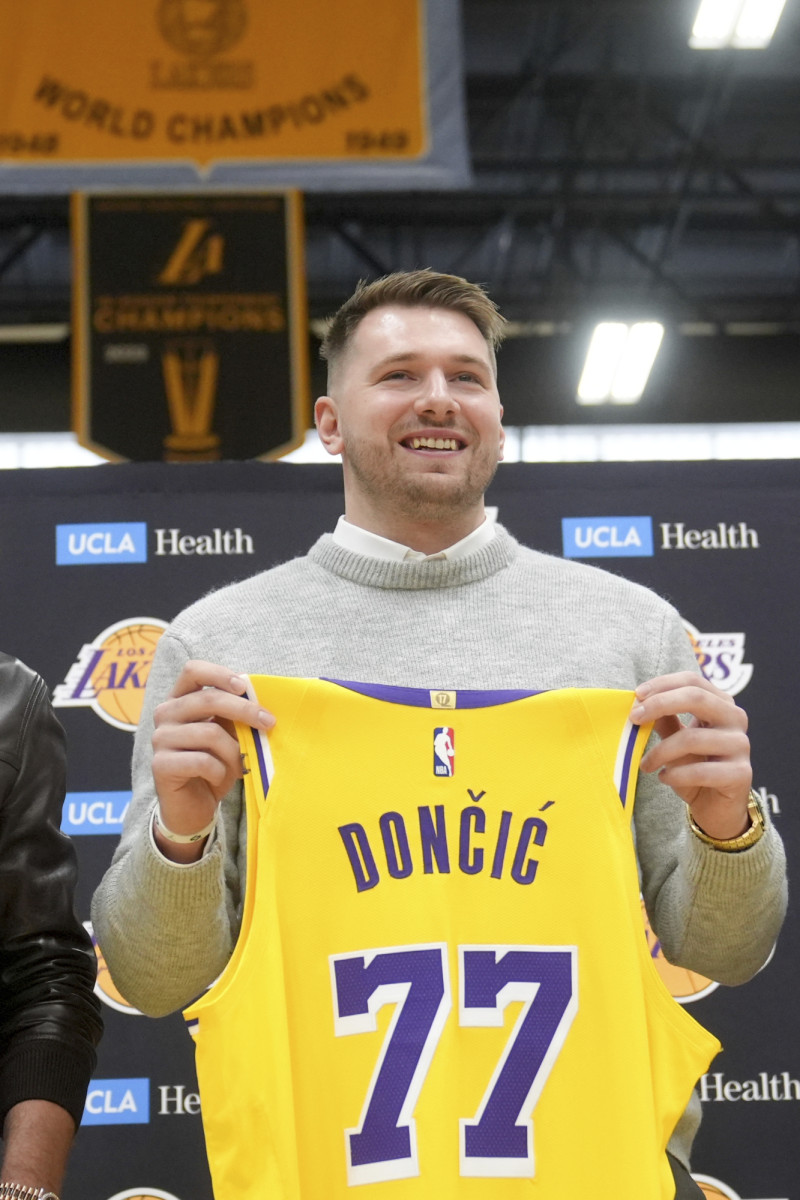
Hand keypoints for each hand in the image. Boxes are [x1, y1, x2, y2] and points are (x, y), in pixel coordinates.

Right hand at [151, 660, 273, 861]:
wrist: (192, 808)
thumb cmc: (213, 766)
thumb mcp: (227, 736)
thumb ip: (234, 717)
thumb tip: (261, 704)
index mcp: (180, 700)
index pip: (193, 671)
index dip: (220, 674)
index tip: (245, 686)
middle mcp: (165, 715)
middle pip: (207, 700)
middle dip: (244, 710)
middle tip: (269, 723)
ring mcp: (160, 739)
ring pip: (209, 734)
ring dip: (235, 751)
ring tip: (242, 764)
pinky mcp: (160, 765)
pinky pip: (202, 761)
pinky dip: (220, 771)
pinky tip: (219, 778)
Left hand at [630, 671, 751, 840]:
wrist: (716, 807)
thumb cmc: (694, 767)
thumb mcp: (675, 739)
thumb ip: (664, 719)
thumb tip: (640, 702)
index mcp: (721, 704)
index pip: (692, 681)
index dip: (662, 684)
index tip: (637, 695)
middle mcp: (735, 719)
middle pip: (696, 698)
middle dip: (659, 705)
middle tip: (634, 719)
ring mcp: (741, 745)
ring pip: (692, 738)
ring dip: (660, 752)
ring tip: (646, 765)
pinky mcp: (741, 773)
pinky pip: (701, 771)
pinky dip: (676, 775)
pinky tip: (664, 778)